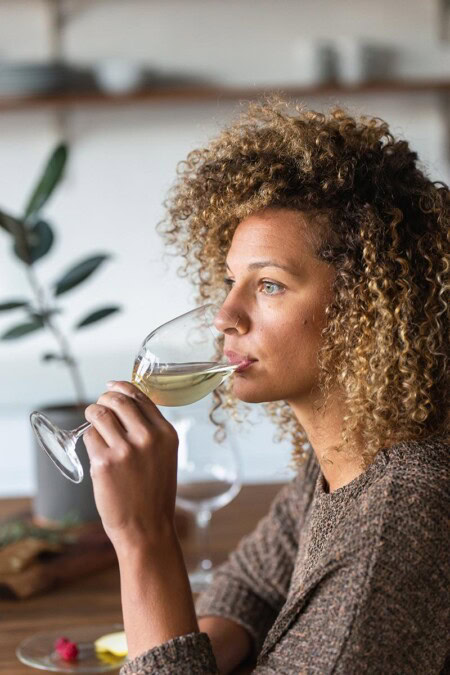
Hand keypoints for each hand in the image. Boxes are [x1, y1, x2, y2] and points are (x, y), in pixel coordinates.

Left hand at [83, 381, 178, 549]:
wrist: (147, 529)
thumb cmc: (154, 494)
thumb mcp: (164, 456)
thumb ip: (150, 431)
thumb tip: (124, 405)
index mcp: (166, 433)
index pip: (140, 396)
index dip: (121, 387)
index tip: (110, 386)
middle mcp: (148, 437)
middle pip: (117, 400)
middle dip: (104, 399)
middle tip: (99, 407)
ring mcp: (126, 450)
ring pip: (99, 414)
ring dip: (92, 414)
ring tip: (92, 422)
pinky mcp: (104, 463)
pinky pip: (89, 437)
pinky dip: (89, 439)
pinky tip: (96, 451)